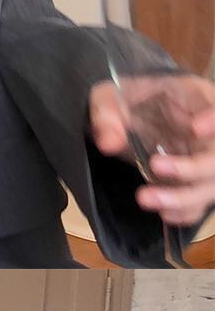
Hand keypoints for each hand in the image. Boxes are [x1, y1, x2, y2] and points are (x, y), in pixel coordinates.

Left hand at [89, 79, 214, 227]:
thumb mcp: (109, 99)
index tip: (195, 128)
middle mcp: (208, 133)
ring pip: (210, 185)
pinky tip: (162, 212)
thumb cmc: (125, 103)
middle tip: (154, 166)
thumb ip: (106, 115)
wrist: (123, 121)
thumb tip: (108, 144)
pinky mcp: (194, 185)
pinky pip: (199, 204)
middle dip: (192, 167)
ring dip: (182, 197)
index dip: (214, 119)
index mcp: (196, 98)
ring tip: (144, 198)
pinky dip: (184, 212)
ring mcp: (203, 160)